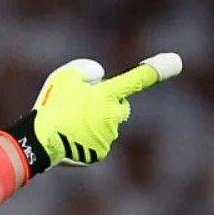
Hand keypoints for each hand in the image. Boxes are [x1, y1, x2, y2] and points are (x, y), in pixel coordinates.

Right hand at [2, 53, 182, 175]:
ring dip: (94, 123)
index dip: (157, 69)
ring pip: (107, 125)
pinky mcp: (100, 153)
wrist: (38, 140)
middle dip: (108, 104)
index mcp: (108, 95)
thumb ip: (86, 72)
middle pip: (121, 106)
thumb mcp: (64, 77)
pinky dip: (87, 139)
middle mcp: (114, 115)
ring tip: (69, 125)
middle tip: (83, 106)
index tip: (175, 62)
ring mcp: (108, 136)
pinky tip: (70, 138)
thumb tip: (98, 77)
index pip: (138, 79)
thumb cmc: (50, 106)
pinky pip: (98, 142)